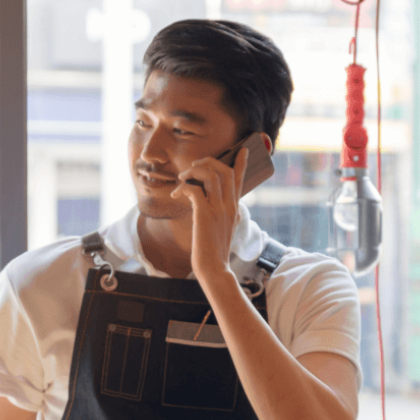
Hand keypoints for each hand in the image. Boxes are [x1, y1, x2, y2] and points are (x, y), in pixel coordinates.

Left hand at [175, 146, 247, 280]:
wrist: (214, 268)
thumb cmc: (214, 251)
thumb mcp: (223, 229)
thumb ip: (221, 214)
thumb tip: (207, 203)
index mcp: (234, 208)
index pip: (239, 180)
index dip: (240, 163)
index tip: (243, 150)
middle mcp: (229, 206)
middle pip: (225, 171)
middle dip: (208, 162)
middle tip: (193, 166)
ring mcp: (218, 210)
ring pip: (211, 176)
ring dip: (194, 171)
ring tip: (183, 178)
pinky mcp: (204, 215)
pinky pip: (194, 190)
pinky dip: (183, 187)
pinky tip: (176, 194)